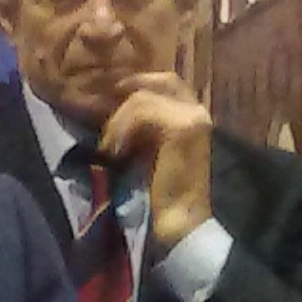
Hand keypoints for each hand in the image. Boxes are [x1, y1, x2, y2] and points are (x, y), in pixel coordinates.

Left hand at [99, 73, 213, 247]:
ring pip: (144, 97)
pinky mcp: (184, 128)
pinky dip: (123, 129)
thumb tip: (112, 102)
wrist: (179, 222)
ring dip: (118, 120)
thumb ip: (142, 124)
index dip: (138, 82)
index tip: (108, 94)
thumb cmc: (160, 191)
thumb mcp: (147, 147)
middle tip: (103, 105)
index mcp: (193, 115)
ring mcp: (195, 117)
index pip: (167, 82)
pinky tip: (115, 152)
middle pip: (163, 79)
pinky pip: (144, 112)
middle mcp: (199, 111)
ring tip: (108, 147)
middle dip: (130, 87)